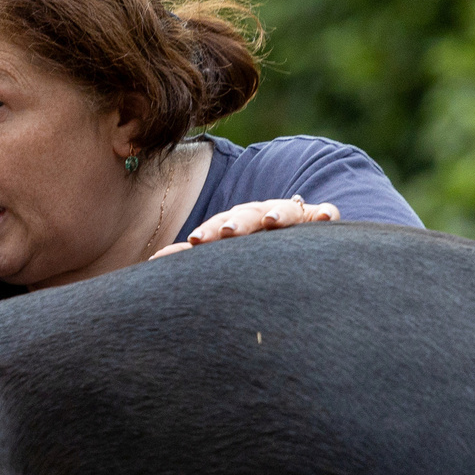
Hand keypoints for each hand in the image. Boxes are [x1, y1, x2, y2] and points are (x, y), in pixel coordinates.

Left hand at [150, 197, 339, 257]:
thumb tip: (149, 264)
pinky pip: (324, 212)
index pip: (219, 227)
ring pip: (285, 210)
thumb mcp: (223, 255)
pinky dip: (325, 213)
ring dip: (279, 213)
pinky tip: (325, 218)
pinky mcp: (319, 217)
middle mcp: (261, 216)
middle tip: (226, 233)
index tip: (195, 242)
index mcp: (235, 225)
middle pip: (248, 215)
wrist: (292, 240)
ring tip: (274, 220)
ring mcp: (291, 214)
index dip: (208, 233)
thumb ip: (192, 260)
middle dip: (237, 223)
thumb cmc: (250, 254)